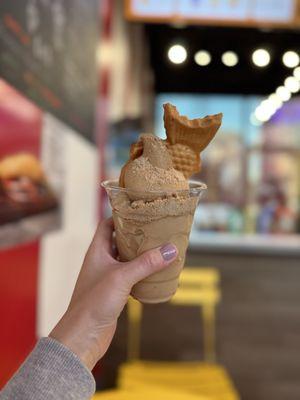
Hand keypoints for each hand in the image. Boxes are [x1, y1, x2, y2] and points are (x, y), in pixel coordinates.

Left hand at [50, 218, 177, 369]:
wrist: (83, 336)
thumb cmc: (94, 303)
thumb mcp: (122, 277)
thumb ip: (147, 263)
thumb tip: (171, 250)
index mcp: (97, 251)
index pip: (107, 225)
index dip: (121, 217)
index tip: (140, 212)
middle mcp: (101, 261)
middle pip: (119, 241)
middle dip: (137, 236)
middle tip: (156, 230)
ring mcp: (107, 277)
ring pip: (126, 260)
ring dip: (141, 255)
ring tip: (160, 249)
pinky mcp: (114, 292)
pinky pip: (130, 277)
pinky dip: (142, 273)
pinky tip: (156, 274)